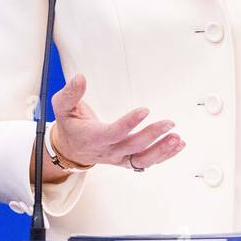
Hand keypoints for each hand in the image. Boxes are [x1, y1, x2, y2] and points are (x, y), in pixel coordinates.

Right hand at [50, 74, 183, 169]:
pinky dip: (164, 155)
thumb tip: (80, 78)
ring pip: (142, 159)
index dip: (129, 123)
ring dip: (162, 150)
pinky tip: (178, 145)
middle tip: (169, 123)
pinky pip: (147, 162)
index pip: (113, 133)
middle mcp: (108, 151)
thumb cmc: (70, 125)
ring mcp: (119, 157)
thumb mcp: (62, 107)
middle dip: (152, 135)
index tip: (145, 110)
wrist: (71, 149)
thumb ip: (70, 93)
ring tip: (177, 138)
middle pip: (133, 146)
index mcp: (92, 137)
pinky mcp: (127, 160)